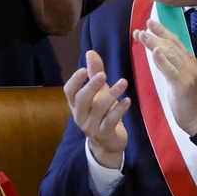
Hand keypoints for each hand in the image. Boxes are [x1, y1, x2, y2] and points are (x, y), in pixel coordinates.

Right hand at [65, 50, 130, 168]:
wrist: (107, 143)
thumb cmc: (102, 113)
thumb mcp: (98, 92)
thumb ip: (95, 72)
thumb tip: (90, 52)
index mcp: (76, 104)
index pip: (69, 91)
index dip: (75, 81)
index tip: (84, 70)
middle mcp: (80, 115)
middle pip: (81, 100)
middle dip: (91, 87)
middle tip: (103, 75)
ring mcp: (91, 126)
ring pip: (98, 109)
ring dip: (112, 95)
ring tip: (124, 82)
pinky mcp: (104, 134)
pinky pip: (111, 121)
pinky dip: (119, 110)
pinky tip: (128, 101)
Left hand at [132, 19, 196, 135]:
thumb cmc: (186, 99)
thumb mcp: (179, 77)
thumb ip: (171, 65)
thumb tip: (157, 52)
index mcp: (189, 61)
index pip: (175, 41)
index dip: (162, 31)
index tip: (149, 23)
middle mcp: (189, 64)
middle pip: (170, 45)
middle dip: (154, 35)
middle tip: (140, 30)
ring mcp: (187, 74)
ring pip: (169, 54)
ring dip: (154, 43)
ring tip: (142, 35)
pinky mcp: (182, 85)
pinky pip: (170, 70)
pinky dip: (162, 60)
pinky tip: (154, 51)